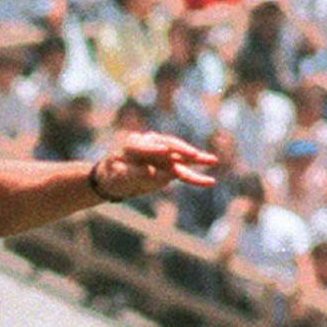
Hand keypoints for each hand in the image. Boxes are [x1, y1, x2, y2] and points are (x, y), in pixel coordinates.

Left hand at [93, 132, 219, 201]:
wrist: (114, 179)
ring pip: (181, 157)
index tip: (165, 150)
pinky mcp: (169, 167)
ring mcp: (162, 156)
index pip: (146, 146)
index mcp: (134, 144)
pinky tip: (210, 182)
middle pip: (169, 146)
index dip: (155, 149)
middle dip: (182, 150)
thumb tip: (152, 172)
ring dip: (197, 160)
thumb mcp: (117, 175)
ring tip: (213, 160)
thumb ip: (133, 172)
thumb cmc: (112, 174)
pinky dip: (195, 177)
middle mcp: (152, 146)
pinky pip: (184, 171)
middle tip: (193, 154)